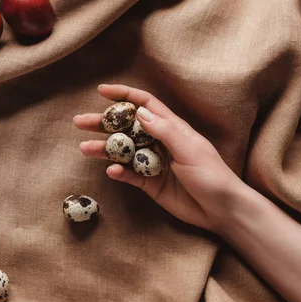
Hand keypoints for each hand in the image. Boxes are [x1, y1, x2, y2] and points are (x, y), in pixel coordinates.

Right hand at [73, 84, 245, 232]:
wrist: (221, 210)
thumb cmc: (212, 175)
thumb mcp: (190, 149)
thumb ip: (164, 130)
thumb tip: (139, 111)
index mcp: (171, 128)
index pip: (144, 105)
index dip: (123, 95)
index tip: (101, 91)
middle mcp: (158, 142)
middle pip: (125, 127)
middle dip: (102, 123)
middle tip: (79, 122)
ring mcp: (152, 163)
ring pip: (122, 151)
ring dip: (103, 148)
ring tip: (84, 148)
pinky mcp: (150, 184)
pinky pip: (129, 174)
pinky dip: (119, 172)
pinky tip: (112, 170)